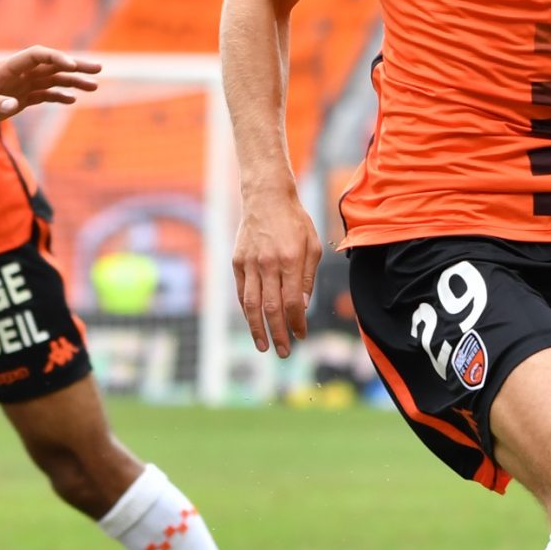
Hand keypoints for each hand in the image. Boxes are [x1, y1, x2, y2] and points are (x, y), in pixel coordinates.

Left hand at [0, 46, 101, 119]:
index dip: (55, 57)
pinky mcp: (18, 100)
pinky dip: (59, 96)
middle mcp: (15, 74)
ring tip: (94, 87)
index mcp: (5, 68)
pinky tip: (72, 100)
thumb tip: (12, 106)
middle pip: (50, 64)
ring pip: (51, 79)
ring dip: (73, 82)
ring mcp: (18, 86)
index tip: (71, 65)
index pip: (35, 56)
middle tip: (99, 68)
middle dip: (75, 65)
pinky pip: (44, 95)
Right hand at [233, 187, 322, 357]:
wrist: (266, 197)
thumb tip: (302, 306)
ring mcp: (250, 263)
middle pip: (271, 308)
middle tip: (283, 352)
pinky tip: (253, 323)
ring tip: (263, 346)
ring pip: (252, 305)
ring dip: (257, 329)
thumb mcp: (312, 245)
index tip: (301, 335)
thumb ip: (307, 277)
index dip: (297, 323)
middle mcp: (268, 263)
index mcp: (290, 259)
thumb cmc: (294, 221)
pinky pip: (242, 292)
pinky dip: (247, 311)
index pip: (293, 301)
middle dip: (278, 334)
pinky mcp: (237, 262)